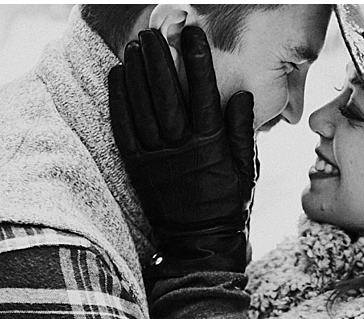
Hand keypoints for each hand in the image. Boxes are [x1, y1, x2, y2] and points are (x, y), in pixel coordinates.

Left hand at [108, 26, 255, 275]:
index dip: (197, 62)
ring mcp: (156, 159)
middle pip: (167, 94)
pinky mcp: (137, 168)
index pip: (204, 94)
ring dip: (136, 73)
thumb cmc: (228, 203)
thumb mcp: (246, 169)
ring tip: (134, 46)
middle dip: (159, 59)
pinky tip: (117, 75)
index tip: (193, 34)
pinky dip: (119, 99)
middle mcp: (182, 150)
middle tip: (153, 31)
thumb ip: (241, 131)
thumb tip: (242, 94)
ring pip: (142, 108)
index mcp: (212, 147)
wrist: (200, 243)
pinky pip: (123, 128)